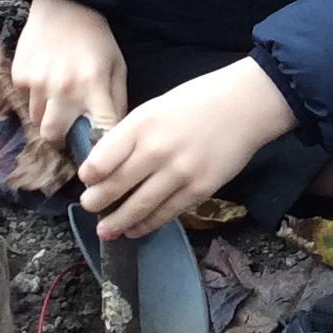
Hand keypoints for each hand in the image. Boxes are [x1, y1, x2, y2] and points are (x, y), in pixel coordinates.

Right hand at [10, 0, 125, 146]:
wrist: (65, 3)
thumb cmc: (96, 39)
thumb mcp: (118, 67)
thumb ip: (117, 102)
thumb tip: (112, 137)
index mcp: (94, 87)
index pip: (97, 134)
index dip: (97, 152)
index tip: (96, 159)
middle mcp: (64, 89)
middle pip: (53, 137)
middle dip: (60, 138)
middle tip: (67, 128)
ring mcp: (37, 82)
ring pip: (36, 120)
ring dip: (46, 116)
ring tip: (57, 96)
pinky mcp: (19, 75)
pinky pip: (24, 100)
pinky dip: (34, 96)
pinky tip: (45, 77)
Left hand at [81, 59, 296, 240]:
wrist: (245, 105)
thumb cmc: (198, 102)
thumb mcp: (156, 108)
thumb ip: (131, 134)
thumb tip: (106, 165)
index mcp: (141, 125)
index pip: (102, 159)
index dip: (89, 175)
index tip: (87, 180)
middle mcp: (156, 150)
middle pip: (115, 186)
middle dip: (96, 202)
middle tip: (88, 208)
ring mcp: (179, 172)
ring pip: (139, 207)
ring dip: (118, 222)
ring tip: (106, 230)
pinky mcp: (200, 189)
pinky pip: (167, 213)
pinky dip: (147, 224)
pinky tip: (135, 229)